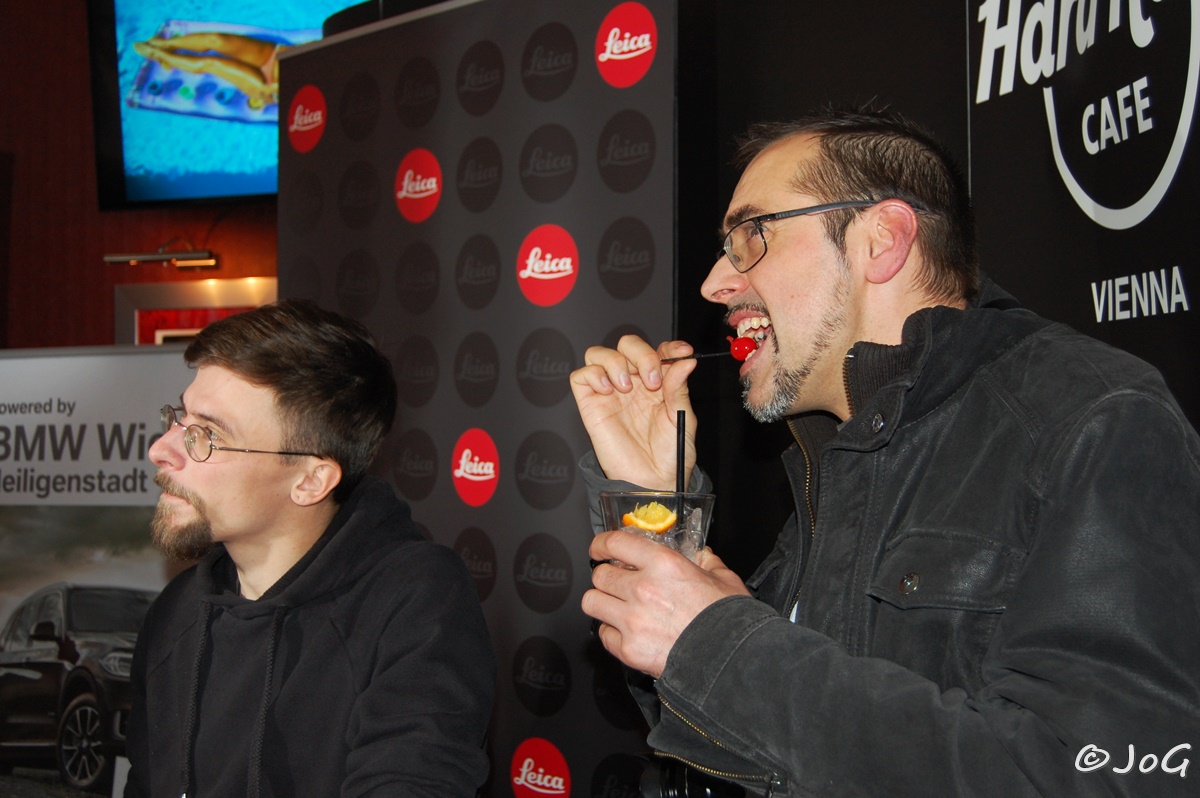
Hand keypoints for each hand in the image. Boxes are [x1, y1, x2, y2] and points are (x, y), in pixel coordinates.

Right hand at [570, 335, 699, 489]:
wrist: (653, 481)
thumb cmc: (670, 454)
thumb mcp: (681, 417)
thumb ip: (679, 387)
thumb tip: (686, 360)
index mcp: (658, 382)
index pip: (659, 350)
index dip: (669, 346)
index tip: (681, 353)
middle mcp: (633, 383)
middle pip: (627, 345)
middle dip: (641, 354)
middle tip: (652, 381)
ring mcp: (610, 392)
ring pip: (599, 353)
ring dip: (615, 362)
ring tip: (627, 387)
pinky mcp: (591, 405)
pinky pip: (580, 375)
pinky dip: (593, 374)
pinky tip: (609, 391)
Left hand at [582, 530, 750, 677]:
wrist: (730, 661)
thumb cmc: (730, 621)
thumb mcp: (725, 580)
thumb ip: (709, 563)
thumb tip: (704, 556)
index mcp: (664, 565)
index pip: (615, 543)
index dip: (601, 544)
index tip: (599, 549)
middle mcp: (642, 589)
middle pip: (599, 575)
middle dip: (605, 577)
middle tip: (616, 583)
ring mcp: (632, 620)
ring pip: (591, 602)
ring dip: (601, 602)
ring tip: (614, 606)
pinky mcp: (628, 649)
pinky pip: (604, 635)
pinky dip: (611, 633)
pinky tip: (626, 633)